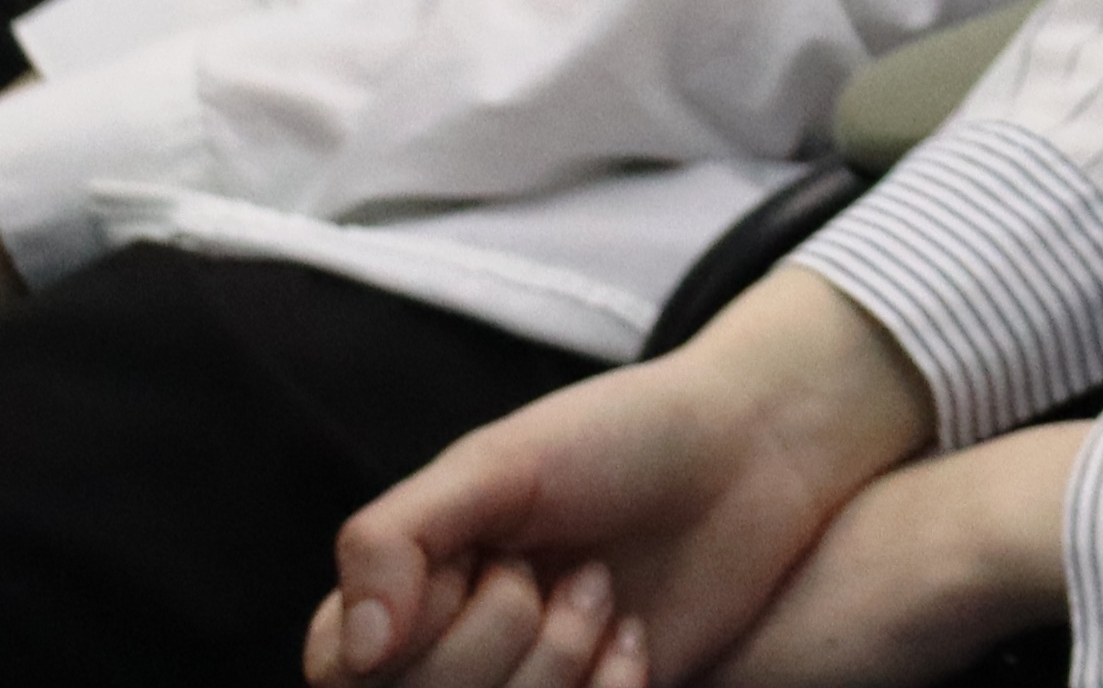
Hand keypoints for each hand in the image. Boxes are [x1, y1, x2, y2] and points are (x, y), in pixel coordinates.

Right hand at [375, 434, 1077, 687]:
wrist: (756, 451)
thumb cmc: (621, 438)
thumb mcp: (496, 464)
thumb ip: (394, 538)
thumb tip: (352, 657)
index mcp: (411, 585)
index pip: (346, 668)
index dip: (408, 632)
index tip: (481, 564)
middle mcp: (457, 646)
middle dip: (498, 636)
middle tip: (558, 566)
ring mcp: (529, 682)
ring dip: (555, 663)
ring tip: (603, 590)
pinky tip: (639, 637)